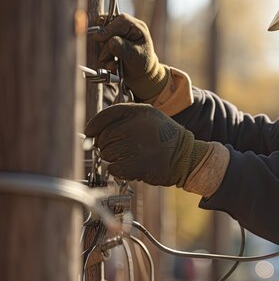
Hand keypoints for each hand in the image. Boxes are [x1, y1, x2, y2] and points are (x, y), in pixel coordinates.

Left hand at [84, 103, 209, 186]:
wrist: (186, 156)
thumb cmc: (164, 138)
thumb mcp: (148, 119)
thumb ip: (123, 121)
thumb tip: (93, 133)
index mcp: (140, 111)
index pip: (106, 115)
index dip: (94, 125)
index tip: (89, 132)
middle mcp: (138, 125)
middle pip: (103, 137)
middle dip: (106, 145)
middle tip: (119, 149)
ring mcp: (138, 144)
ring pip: (107, 153)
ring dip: (114, 158)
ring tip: (131, 156)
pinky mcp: (138, 163)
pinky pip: (114, 168)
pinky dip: (119, 170)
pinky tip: (132, 165)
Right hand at [94, 14, 167, 99]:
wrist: (140, 75)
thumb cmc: (141, 64)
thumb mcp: (134, 56)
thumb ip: (122, 48)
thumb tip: (110, 41)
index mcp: (136, 27)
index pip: (120, 20)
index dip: (108, 29)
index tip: (99, 39)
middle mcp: (126, 27)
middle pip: (108, 28)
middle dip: (106, 45)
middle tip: (109, 58)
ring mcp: (117, 33)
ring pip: (102, 37)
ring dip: (104, 52)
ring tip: (114, 64)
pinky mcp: (110, 40)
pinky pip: (100, 44)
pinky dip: (103, 55)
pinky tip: (111, 64)